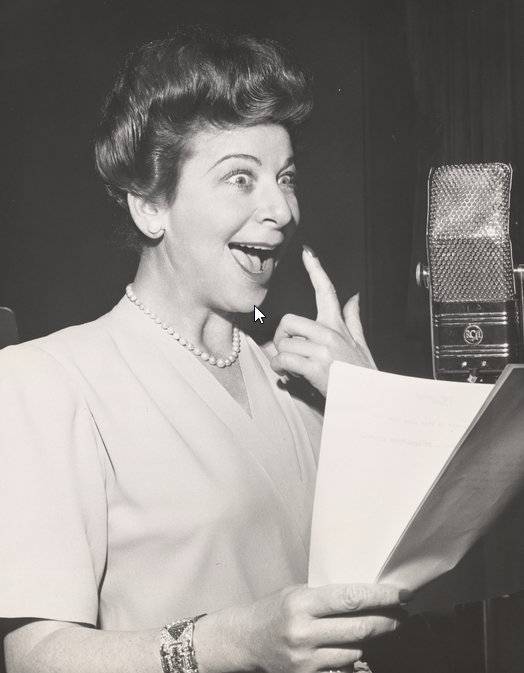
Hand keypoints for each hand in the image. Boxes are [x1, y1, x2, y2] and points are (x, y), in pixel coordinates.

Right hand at [194, 583, 407, 672]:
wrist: (245, 640)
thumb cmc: (273, 611)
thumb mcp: (296, 592)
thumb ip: (326, 596)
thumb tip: (367, 595)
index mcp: (301, 603)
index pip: (350, 599)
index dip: (381, 596)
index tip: (402, 594)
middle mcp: (304, 632)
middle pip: (360, 628)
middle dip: (387, 620)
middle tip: (400, 614)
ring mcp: (306, 659)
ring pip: (355, 651)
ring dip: (371, 640)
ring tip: (376, 628)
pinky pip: (343, 670)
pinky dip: (352, 658)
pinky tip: (353, 648)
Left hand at [271, 246, 375, 395]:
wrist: (368, 399)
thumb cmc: (361, 373)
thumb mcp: (360, 342)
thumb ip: (353, 318)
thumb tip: (354, 297)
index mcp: (337, 326)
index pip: (327, 291)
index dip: (316, 269)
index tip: (307, 253)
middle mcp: (329, 333)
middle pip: (289, 321)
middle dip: (282, 337)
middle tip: (288, 350)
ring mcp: (322, 349)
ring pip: (284, 344)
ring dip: (282, 358)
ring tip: (293, 368)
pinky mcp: (315, 366)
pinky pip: (284, 359)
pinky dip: (280, 368)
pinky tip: (288, 374)